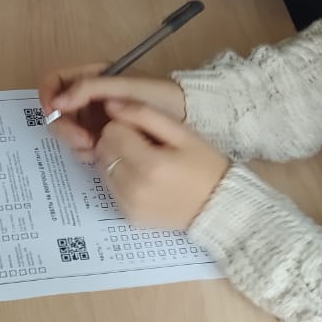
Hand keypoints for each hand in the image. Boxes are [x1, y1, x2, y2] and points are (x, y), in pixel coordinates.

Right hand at [39, 63, 185, 162]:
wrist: (188, 117)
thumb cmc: (160, 95)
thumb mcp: (125, 87)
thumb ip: (89, 89)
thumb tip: (56, 104)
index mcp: (92, 76)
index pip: (55, 81)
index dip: (48, 95)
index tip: (53, 112)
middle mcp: (89, 97)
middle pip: (57, 110)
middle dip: (64, 126)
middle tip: (83, 140)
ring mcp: (94, 118)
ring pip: (67, 130)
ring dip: (74, 140)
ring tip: (95, 148)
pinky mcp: (103, 137)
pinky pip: (81, 145)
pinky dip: (84, 151)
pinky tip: (100, 154)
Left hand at [94, 100, 229, 229]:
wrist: (219, 206)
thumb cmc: (205, 165)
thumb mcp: (182, 133)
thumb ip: (144, 114)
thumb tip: (109, 104)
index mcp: (150, 164)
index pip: (111, 131)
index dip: (124, 125)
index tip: (143, 130)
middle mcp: (134, 188)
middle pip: (103, 150)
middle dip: (117, 141)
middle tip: (143, 144)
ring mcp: (130, 206)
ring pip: (102, 168)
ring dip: (116, 159)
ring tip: (143, 161)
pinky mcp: (129, 217)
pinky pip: (110, 188)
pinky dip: (120, 179)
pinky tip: (142, 178)